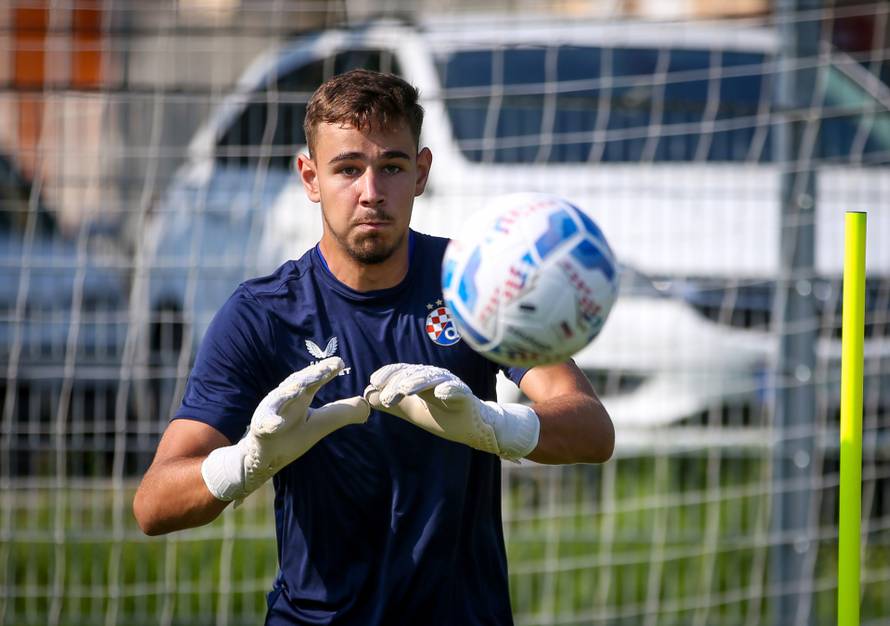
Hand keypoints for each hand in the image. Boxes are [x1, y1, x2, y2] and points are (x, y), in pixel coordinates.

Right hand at [201, 357, 368, 501]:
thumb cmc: (291, 436)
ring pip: (279, 399)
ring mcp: (271, 412)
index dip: (326, 371)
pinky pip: (265, 425)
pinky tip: (276, 424)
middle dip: (310, 375)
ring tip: (298, 389)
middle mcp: (285, 399)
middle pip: (298, 384)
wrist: (265, 458)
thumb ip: (341, 414)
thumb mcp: (320, 424)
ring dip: (288, 393)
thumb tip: (366, 407)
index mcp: (300, 396)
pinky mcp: (260, 429)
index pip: (315, 380)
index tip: (340, 362)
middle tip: (326, 368)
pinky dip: (270, 423)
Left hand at [364, 364, 538, 460]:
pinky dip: (450, 389)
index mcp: (421, 379)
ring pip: (433, 379)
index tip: (373, 382)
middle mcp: (435, 377)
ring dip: (418, 383)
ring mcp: (452, 384)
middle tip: (386, 398)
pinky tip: (440, 392)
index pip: (402, 371)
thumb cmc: (442, 415)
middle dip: (398, 383)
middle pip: (414, 373)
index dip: (388, 374)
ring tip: (405, 390)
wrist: (472, 428)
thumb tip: (366, 396)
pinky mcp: (466, 396)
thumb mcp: (412, 411)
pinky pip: (458, 390)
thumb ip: (392, 404)